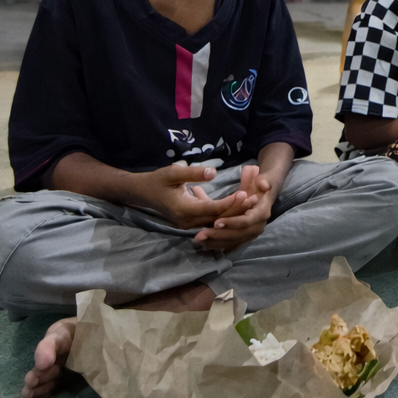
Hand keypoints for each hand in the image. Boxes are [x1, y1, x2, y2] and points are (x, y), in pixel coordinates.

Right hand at [132, 161, 254, 229]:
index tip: (245, 193)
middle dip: (237, 209)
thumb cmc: (158, 180)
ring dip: (233, 213)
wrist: (143, 193)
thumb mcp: (173, 172)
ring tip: (252, 201)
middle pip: (218, 219)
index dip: (229, 203)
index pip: (212, 209)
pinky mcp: (191, 223)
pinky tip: (238, 205)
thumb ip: (193, 173)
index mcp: (184, 210)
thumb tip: (213, 172)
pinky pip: (211, 221)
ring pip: (216, 222)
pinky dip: (225, 213)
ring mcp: (189, 225)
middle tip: (255, 198)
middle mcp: (188, 222)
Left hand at [196, 164, 275, 248]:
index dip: (231, 222)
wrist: (262, 194)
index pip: (246, 221)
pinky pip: (231, 244)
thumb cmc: (258, 185)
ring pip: (233, 242)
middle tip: (200, 234)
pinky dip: (219, 245)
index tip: (216, 222)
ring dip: (215, 242)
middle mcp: (258, 226)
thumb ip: (262, 181)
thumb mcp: (261, 179)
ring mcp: (251, 234)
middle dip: (218, 235)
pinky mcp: (245, 238)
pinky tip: (205, 244)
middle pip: (237, 235)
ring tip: (199, 239)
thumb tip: (263, 185)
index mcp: (262, 213)